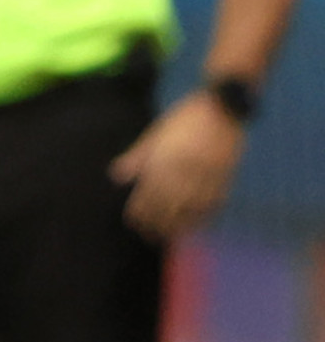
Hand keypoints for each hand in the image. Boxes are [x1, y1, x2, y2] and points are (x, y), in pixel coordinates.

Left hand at [111, 91, 245, 241]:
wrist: (222, 104)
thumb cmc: (184, 117)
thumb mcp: (156, 132)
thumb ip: (137, 156)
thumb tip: (115, 175)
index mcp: (164, 157)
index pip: (148, 192)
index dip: (140, 211)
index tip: (134, 223)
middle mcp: (183, 168)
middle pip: (167, 204)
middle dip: (157, 223)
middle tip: (150, 237)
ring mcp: (205, 172)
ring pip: (190, 207)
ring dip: (180, 225)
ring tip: (171, 236)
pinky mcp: (225, 174)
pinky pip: (214, 201)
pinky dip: (205, 216)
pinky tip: (198, 225)